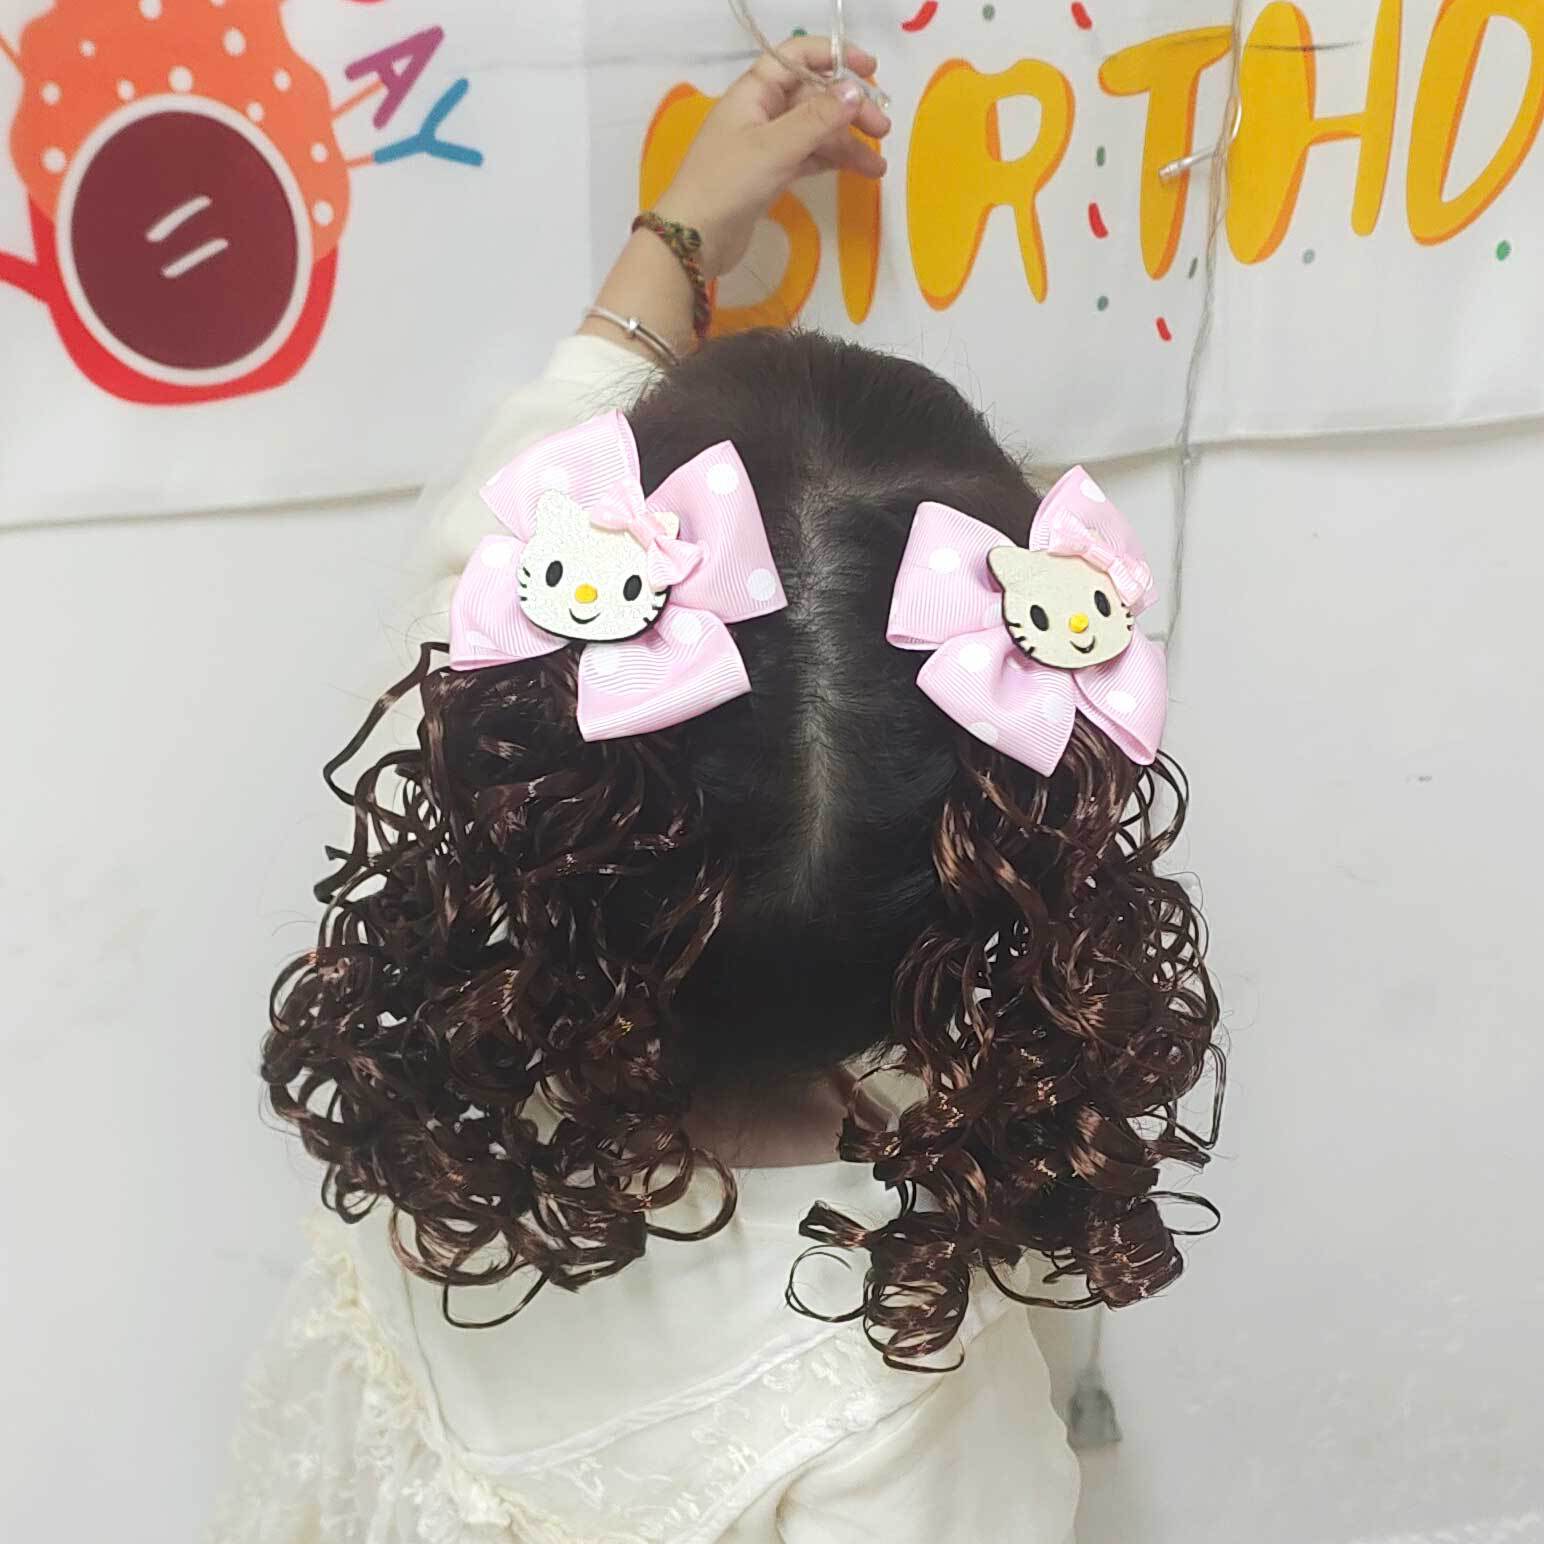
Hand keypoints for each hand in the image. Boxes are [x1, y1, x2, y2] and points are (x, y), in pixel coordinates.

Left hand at [653, 36, 890, 279]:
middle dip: (849, 109)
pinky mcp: (770, 174)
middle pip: (814, 97)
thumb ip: (818, 118)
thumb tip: (855, 91)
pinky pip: (808, 157)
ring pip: (815, 131)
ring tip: (877, 167)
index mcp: (755, 91)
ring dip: (847, 143)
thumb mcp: (775, 146)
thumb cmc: (727, 184)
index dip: (834, 56)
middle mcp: (761, 111)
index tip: (870, 69)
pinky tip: (857, 170)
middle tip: (882, 130)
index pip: (799, 57)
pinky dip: (832, 161)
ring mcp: (765, 144)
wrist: (693, 240)